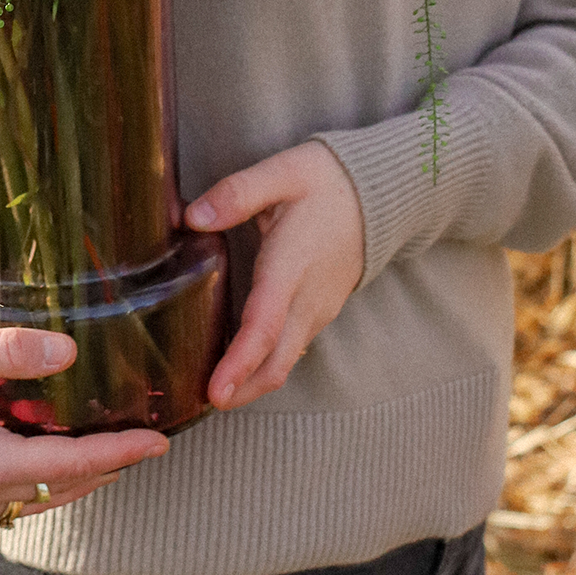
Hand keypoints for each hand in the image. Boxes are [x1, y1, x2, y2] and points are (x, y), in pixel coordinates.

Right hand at [0, 327, 169, 519]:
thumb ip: (11, 350)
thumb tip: (68, 350)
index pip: (71, 464)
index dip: (119, 453)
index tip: (157, 442)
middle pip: (63, 487)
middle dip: (108, 467)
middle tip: (146, 443)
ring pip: (42, 496)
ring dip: (80, 476)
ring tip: (114, 450)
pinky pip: (17, 494)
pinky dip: (47, 477)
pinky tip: (58, 452)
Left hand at [186, 140, 364, 410]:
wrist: (382, 193)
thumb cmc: (327, 180)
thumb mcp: (282, 172)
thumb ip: (237, 193)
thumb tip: (193, 218)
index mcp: (292, 265)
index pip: (266, 325)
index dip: (240, 362)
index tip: (215, 390)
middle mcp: (308, 298)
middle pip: (276, 361)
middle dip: (241, 390)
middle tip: (200, 402)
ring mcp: (318, 308)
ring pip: (285, 360)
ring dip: (251, 382)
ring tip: (211, 390)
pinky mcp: (319, 308)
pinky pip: (291, 347)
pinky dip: (265, 364)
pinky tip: (239, 362)